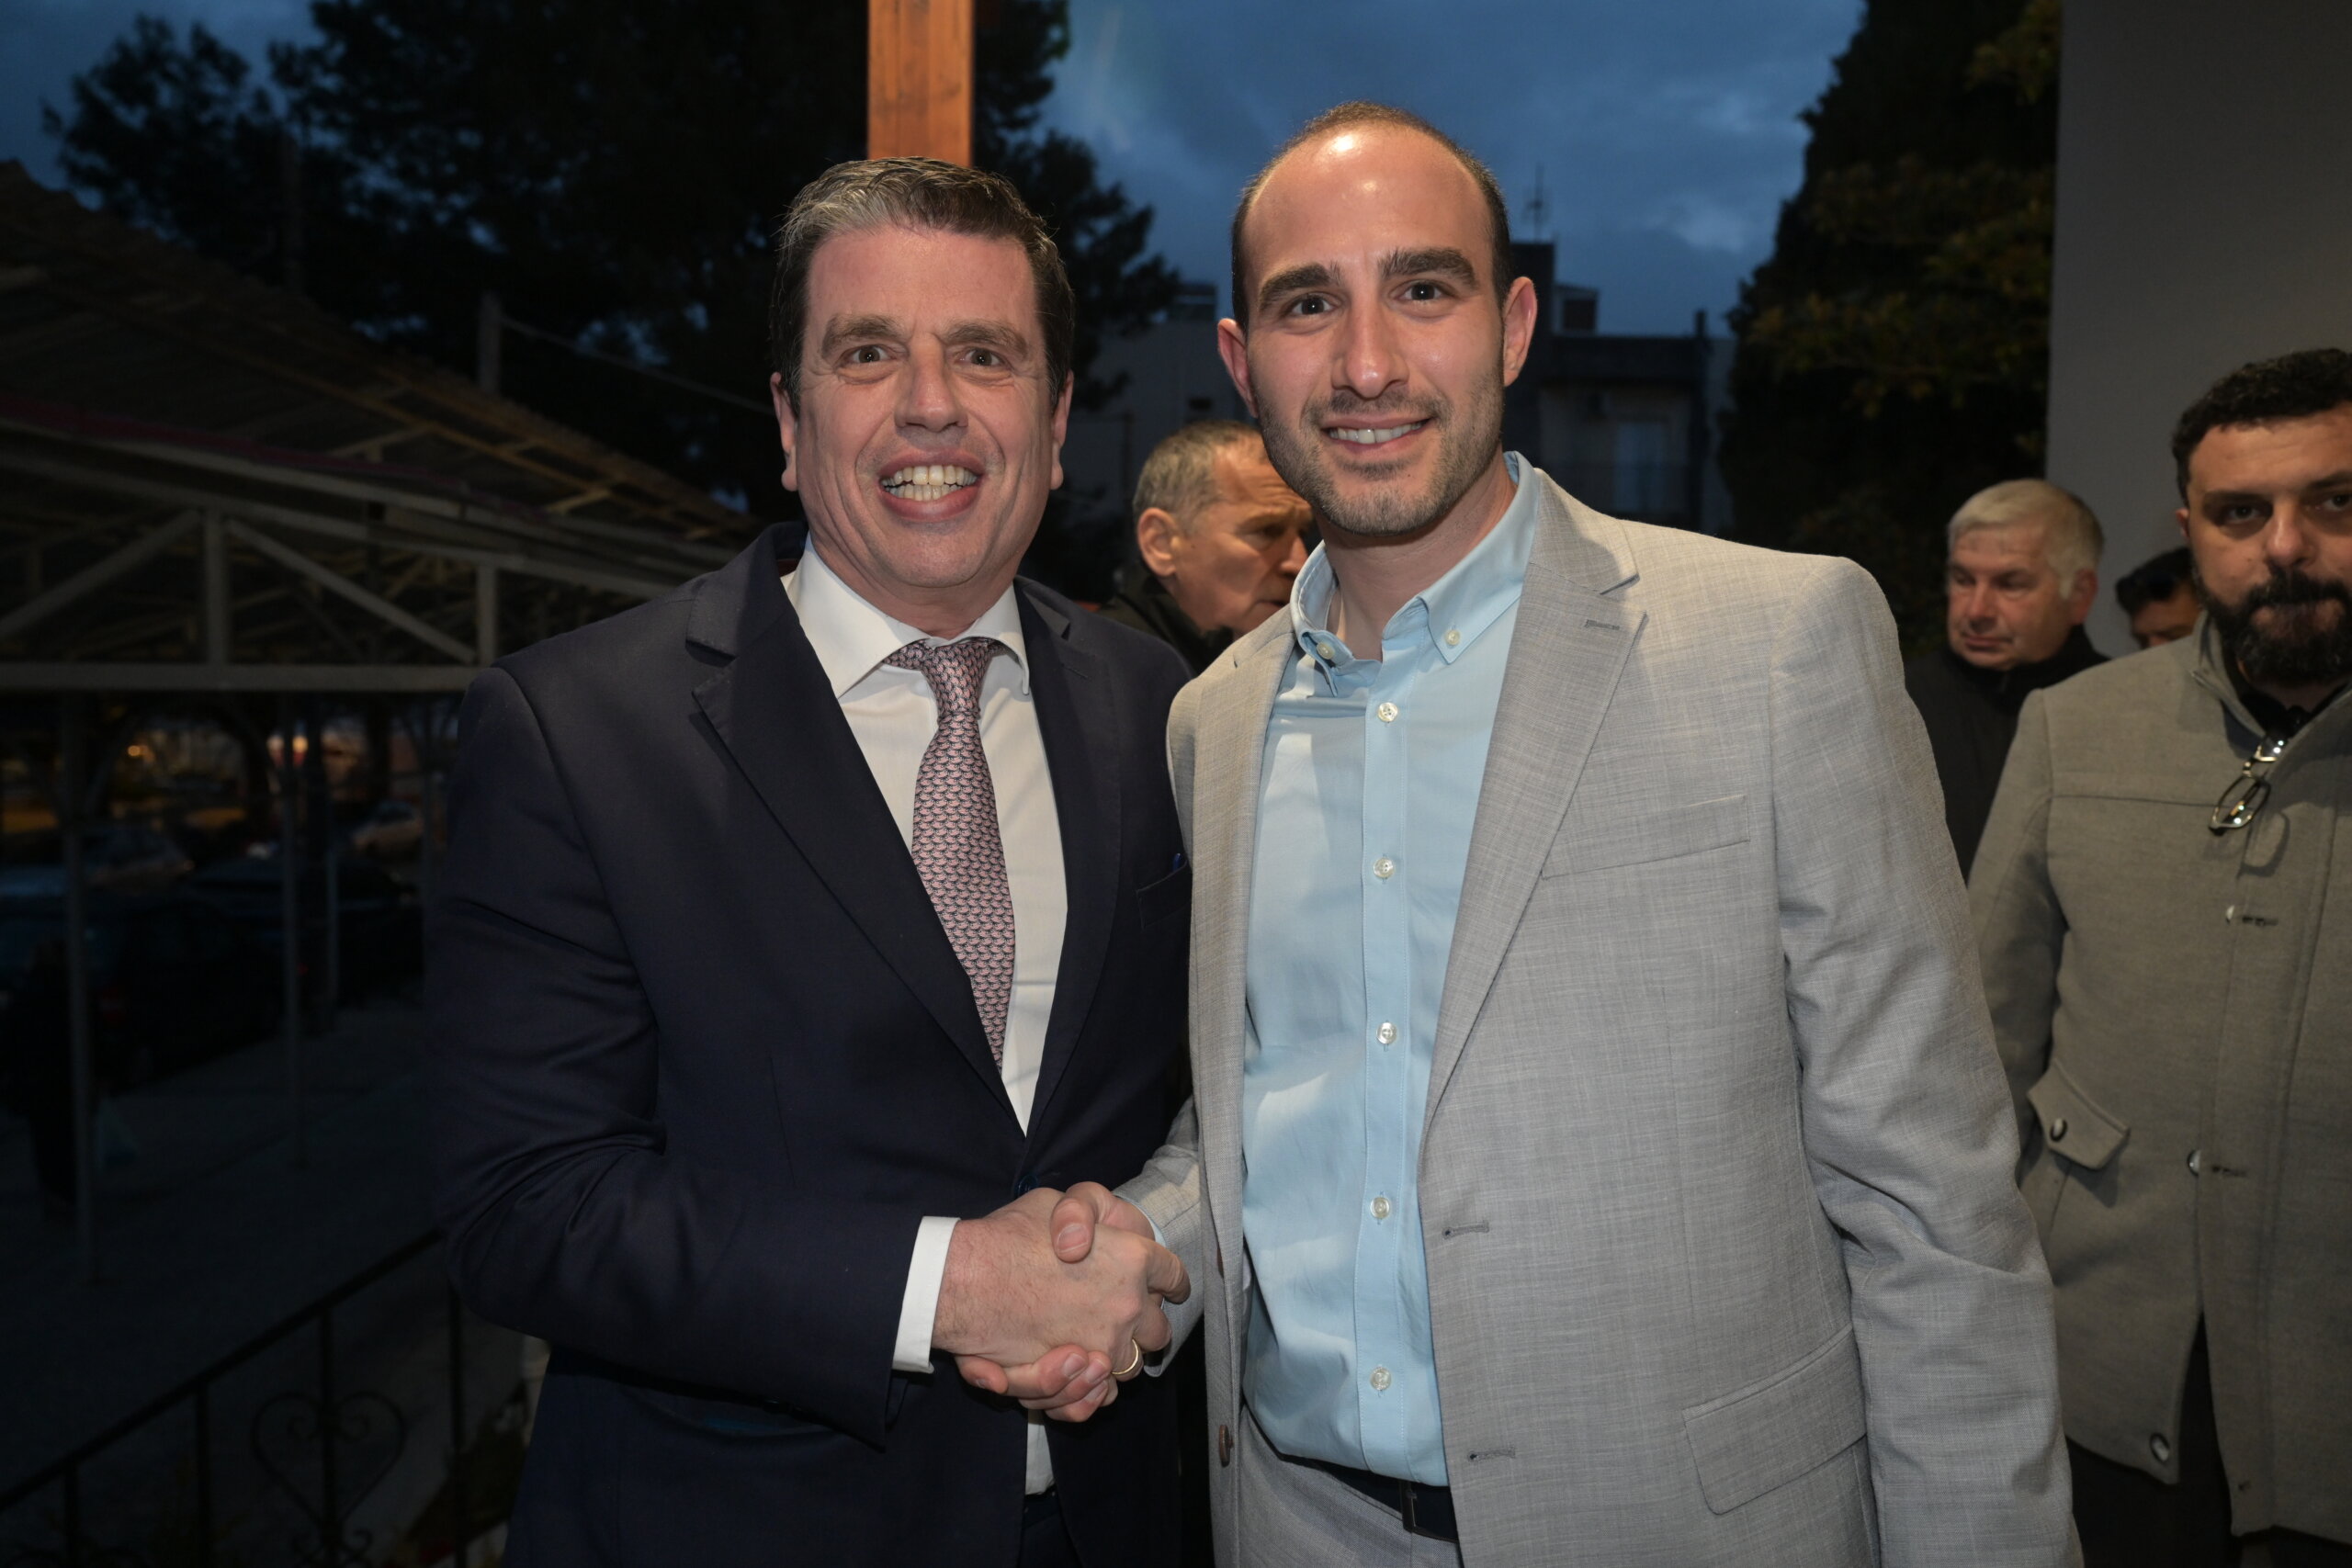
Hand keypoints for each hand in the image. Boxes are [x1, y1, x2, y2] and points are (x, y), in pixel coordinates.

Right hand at [953, 1184, 1176, 1420]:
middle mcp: (1128, 1305)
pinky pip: (1100, 1397)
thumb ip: (1084, 1215)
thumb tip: (1089, 1242)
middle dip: (1145, 1327)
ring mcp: (1105, 1345)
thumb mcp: (1052, 1202)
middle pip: (1159, 1330)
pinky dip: (1090, 1393)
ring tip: (1085, 1351)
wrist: (963, 1280)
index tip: (1169, 1289)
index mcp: (1133, 1259)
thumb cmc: (1006, 1237)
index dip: (1172, 1283)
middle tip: (1117, 1320)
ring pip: (1130, 1367)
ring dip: (1113, 1362)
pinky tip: (1074, 1379)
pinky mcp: (1076, 1378)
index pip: (1173, 1275)